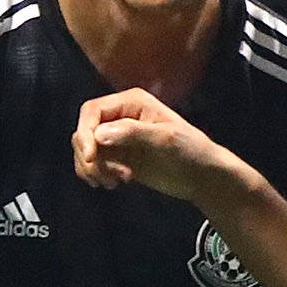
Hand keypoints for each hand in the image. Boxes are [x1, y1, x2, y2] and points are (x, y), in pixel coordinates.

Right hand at [72, 89, 247, 202]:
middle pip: (84, 132)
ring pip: (87, 150)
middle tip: (107, 178)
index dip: (84, 133)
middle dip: (90, 157)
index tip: (90, 158)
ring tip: (118, 181)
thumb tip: (98, 133)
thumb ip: (132, 133)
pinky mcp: (118, 157)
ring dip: (95, 169)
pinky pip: (95, 164)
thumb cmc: (190, 150)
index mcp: (131, 102)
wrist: (202, 176)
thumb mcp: (164, 139)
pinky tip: (116, 183)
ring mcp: (118, 138)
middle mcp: (120, 116)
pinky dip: (99, 175)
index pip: (92, 111)